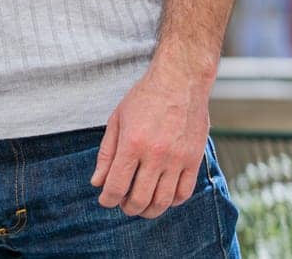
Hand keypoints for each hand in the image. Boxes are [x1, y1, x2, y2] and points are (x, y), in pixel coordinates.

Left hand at [90, 65, 210, 216]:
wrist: (180, 80)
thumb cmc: (144, 97)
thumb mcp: (117, 119)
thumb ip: (106, 153)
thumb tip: (97, 182)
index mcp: (132, 143)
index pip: (116, 186)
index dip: (107, 199)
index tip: (105, 199)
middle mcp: (155, 154)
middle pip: (139, 199)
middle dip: (127, 208)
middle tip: (123, 204)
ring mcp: (177, 159)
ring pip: (162, 201)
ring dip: (149, 210)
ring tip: (141, 206)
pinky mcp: (194, 159)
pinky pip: (184, 193)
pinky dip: (171, 202)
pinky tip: (163, 197)